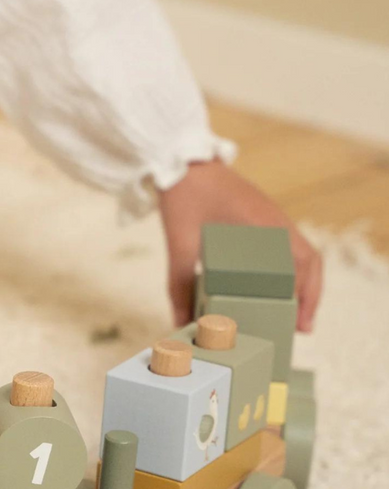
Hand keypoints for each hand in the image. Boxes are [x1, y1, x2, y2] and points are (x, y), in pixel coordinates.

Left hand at [157, 160, 321, 331]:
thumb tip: (180, 323)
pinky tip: (276, 286)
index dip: (306, 297)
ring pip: (302, 253)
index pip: (302, 265)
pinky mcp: (263, 216)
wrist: (181, 162)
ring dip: (302, 282)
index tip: (302, 325)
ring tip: (293, 311)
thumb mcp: (180, 248)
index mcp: (264, 226)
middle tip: (300, 327)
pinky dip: (289, 267)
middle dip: (309, 295)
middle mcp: (276, 221)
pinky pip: (287, 245)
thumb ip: (179, 287)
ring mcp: (272, 217)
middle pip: (310, 261)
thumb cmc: (183, 200)